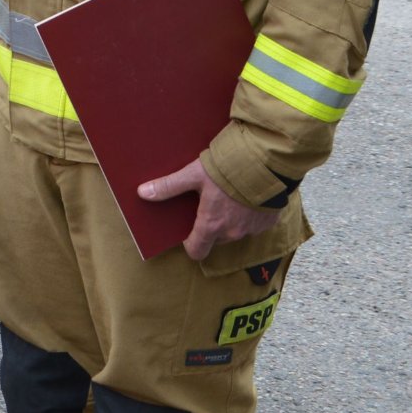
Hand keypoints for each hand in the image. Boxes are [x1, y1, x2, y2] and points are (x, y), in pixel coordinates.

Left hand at [139, 158, 281, 261]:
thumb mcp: (193, 174)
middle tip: (207, 204)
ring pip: (236, 231)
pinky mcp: (269, 221)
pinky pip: (255, 223)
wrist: (267, 161)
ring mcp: (253, 228)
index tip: (186, 232)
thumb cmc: (228, 168)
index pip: (197, 251)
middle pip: (216, 239)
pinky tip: (247, 195)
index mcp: (212, 225)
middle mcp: (233, 233)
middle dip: (210, 227)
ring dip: (231, 220)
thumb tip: (142, 193)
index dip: (190, 244)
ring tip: (227, 196)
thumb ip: (169, 186)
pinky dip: (249, 214)